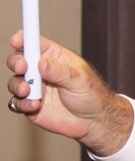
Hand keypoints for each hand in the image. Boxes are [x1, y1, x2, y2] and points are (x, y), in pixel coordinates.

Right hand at [7, 31, 132, 155]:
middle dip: (16, 62)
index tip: (17, 40)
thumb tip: (40, 62)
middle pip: (19, 60)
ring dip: (17, 84)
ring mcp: (35, 88)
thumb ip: (59, 71)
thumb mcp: (80, 80)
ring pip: (15, 81)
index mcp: (55, 58)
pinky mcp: (31, 105)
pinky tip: (34, 105)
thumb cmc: (92, 96)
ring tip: (28, 90)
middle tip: (22, 67)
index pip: (35, 43)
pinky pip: (17, 103)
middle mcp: (41, 71)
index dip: (24, 38)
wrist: (95, 121)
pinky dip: (22, 103)